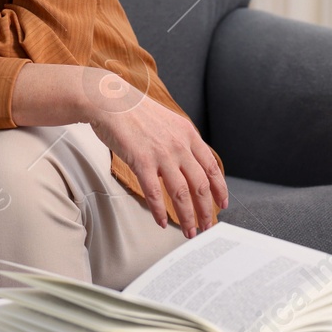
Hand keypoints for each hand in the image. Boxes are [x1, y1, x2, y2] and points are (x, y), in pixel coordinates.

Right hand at [81, 72, 226, 235]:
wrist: (109, 101)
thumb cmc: (133, 111)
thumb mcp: (167, 120)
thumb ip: (179, 140)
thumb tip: (187, 162)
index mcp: (188, 134)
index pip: (212, 167)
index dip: (220, 189)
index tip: (223, 204)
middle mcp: (179, 145)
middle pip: (201, 185)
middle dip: (206, 211)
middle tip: (207, 226)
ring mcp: (161, 154)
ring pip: (181, 194)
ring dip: (187, 217)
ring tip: (189, 231)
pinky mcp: (141, 161)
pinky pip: (154, 193)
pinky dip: (159, 211)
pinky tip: (161, 221)